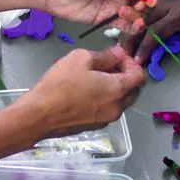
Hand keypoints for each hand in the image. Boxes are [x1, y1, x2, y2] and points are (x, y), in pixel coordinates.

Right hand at [24, 47, 146, 137]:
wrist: (39, 116)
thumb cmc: (60, 84)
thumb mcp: (80, 58)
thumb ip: (105, 55)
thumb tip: (119, 53)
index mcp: (118, 90)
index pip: (140, 76)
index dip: (132, 63)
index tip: (117, 57)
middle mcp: (117, 108)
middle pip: (134, 90)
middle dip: (126, 75)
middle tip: (108, 65)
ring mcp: (107, 119)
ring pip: (121, 100)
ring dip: (115, 87)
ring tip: (95, 77)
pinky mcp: (95, 126)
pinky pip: (108, 109)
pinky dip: (105, 99)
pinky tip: (87, 92)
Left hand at [39, 0, 152, 28]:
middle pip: (139, 0)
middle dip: (143, 5)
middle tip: (139, 7)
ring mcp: (112, 5)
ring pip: (133, 13)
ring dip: (137, 16)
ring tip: (129, 14)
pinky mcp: (105, 19)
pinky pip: (122, 24)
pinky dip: (131, 26)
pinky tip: (133, 26)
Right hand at [120, 0, 179, 65]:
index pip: (157, 31)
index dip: (145, 46)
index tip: (138, 60)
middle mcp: (168, 4)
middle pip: (144, 21)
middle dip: (132, 38)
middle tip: (124, 54)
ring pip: (141, 12)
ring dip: (131, 27)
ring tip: (123, 43)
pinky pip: (145, 6)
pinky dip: (135, 16)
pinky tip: (128, 26)